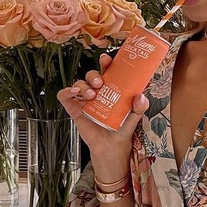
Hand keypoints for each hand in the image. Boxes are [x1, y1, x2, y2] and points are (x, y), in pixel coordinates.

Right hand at [57, 52, 148, 180]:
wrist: (111, 147)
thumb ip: (139, 107)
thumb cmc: (121, 129)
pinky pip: (65, 97)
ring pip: (79, 84)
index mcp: (111, 89)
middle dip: (94, 75)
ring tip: (91, 94)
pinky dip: (66, 92)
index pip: (107, 71)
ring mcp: (85, 100)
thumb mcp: (134, 117)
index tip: (107, 59)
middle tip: (101, 83)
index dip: (106, 63)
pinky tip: (73, 93)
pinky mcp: (75, 109)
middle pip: (92, 76)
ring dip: (83, 85)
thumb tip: (141, 97)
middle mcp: (97, 92)